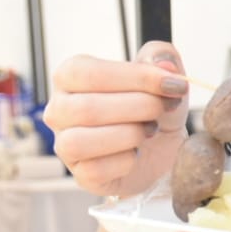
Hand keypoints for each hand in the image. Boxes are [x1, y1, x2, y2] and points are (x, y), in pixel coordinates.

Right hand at [45, 42, 189, 197]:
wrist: (162, 152)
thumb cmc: (152, 110)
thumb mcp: (162, 77)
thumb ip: (162, 56)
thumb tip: (163, 63)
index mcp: (71, 77)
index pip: (89, 72)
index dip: (134, 77)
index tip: (171, 83)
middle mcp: (60, 110)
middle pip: (87, 107)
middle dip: (138, 107)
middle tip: (165, 107)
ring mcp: (65, 145)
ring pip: (83, 141)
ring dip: (129, 134)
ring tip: (150, 129)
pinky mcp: (81, 175)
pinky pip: (96, 170)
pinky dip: (126, 161)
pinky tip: (137, 152)